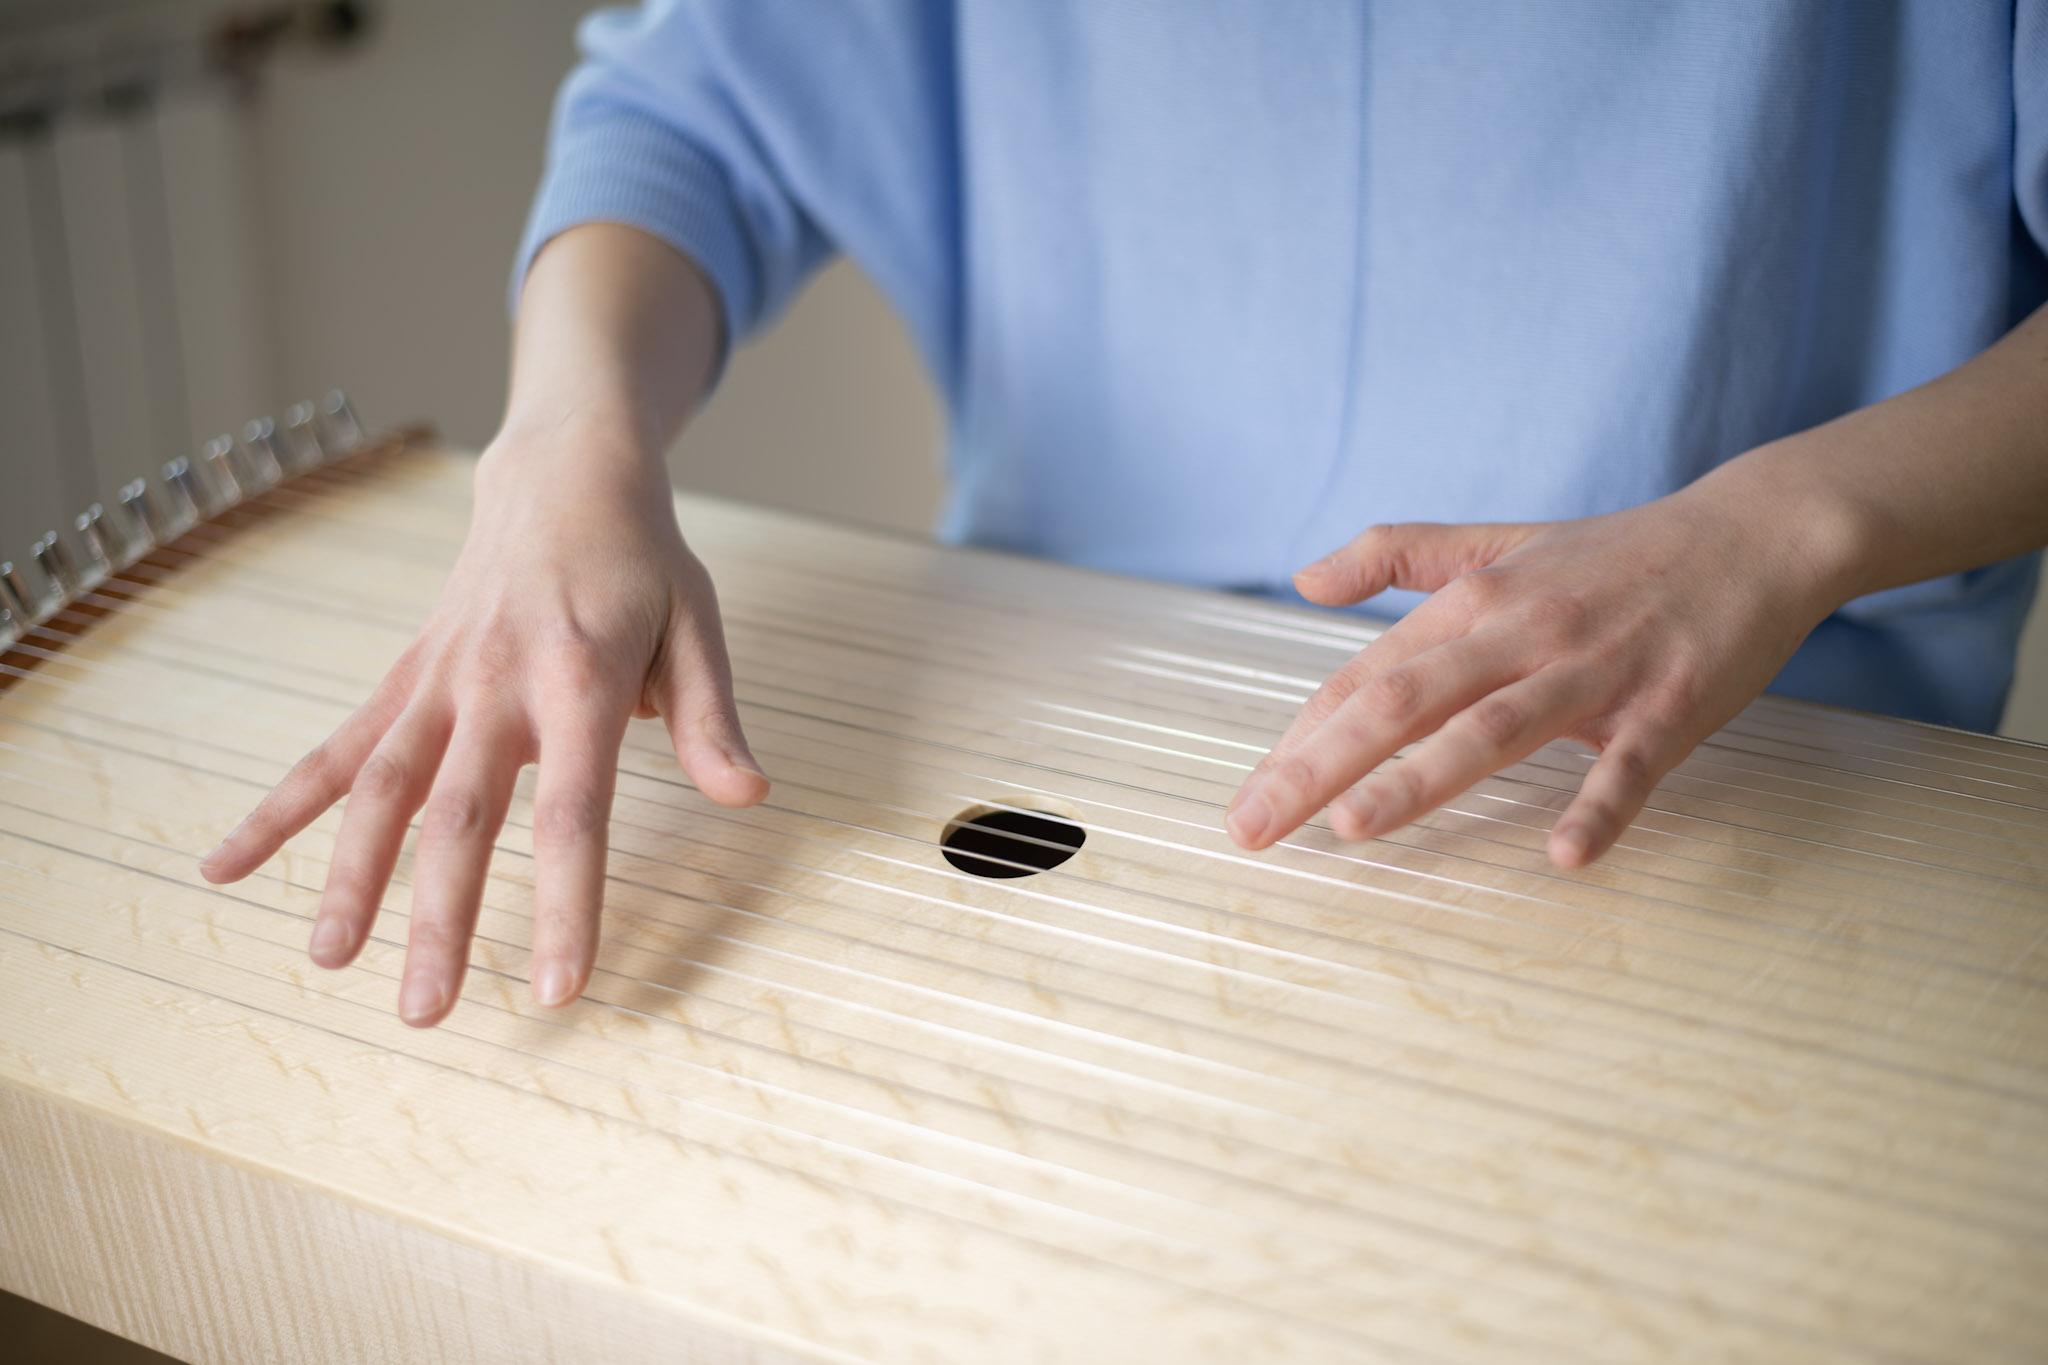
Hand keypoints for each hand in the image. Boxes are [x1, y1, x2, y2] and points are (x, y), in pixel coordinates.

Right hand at [199, 434, 767, 1025]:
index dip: (567, 905)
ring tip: (328, 964)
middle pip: (461, 819)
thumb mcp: (697, 623)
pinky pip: (333, 748)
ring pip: (380, 788)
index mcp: (578, 680)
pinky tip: (225, 869)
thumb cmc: (641, 561)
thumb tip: (747, 797)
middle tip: (427, 1013)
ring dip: (350, 878)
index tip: (559, 990)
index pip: (573, 813)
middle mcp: (495, 684)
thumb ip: (711, 717)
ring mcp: (438, 681)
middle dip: (439, 919)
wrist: (563, 475)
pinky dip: (278, 809)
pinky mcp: (406, 678)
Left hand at [1225, 474, 1854, 866]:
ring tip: (1354, 825)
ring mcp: (1594, 670)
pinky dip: (1600, 806)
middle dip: (1320, 766)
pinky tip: (1566, 855)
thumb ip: (1396, 553)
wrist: (1750, 533)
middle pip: (1403, 699)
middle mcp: (1519, 631)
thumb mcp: (1496, 540)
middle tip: (1254, 828)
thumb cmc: (1612, 553)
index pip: (1365, 676)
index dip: (1302, 736)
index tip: (1249, 796)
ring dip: (1425, 776)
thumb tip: (1303, 579)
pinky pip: (1629, 763)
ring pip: (1495, 726)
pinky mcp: (1668, 705)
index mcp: (1472, 602)